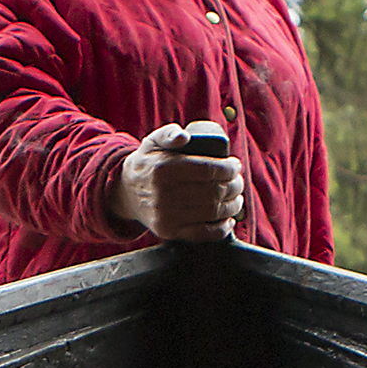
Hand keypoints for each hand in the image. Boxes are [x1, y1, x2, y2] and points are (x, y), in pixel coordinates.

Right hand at [109, 123, 244, 241]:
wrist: (127, 192)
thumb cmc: (149, 163)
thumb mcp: (154, 141)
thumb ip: (169, 133)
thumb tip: (185, 137)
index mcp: (163, 169)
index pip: (207, 170)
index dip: (228, 169)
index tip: (235, 166)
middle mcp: (163, 194)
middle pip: (212, 192)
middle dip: (234, 187)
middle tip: (238, 182)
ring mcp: (166, 216)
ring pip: (211, 212)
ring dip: (232, 206)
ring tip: (237, 197)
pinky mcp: (168, 232)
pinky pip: (201, 234)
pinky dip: (221, 228)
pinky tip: (229, 220)